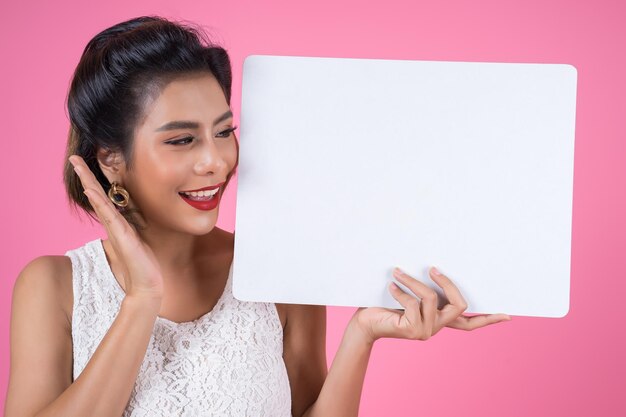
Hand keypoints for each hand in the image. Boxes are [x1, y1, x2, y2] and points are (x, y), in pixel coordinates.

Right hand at [68, 155, 163, 301]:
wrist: (147, 283)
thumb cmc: (144, 263)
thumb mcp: (140, 238)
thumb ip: (135, 227)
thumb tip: (137, 217)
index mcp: (118, 222)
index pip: (103, 197)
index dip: (95, 180)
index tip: (86, 164)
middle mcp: (114, 223)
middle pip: (96, 194)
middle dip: (86, 175)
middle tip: (74, 157)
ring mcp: (116, 228)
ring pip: (99, 200)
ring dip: (89, 182)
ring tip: (79, 166)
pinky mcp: (121, 235)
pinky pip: (108, 214)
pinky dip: (99, 201)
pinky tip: (91, 189)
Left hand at [350, 267, 510, 343]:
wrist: (365, 324)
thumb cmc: (385, 305)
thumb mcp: (411, 296)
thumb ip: (426, 291)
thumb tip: (436, 267)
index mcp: (440, 321)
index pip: (469, 324)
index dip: (489, 319)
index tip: (508, 315)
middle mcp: (436, 328)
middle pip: (460, 305)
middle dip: (447, 283)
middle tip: (432, 268)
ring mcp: (426, 331)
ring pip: (431, 298)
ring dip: (412, 281)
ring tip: (396, 272)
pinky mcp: (412, 330)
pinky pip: (413, 302)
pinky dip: (400, 290)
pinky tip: (390, 286)